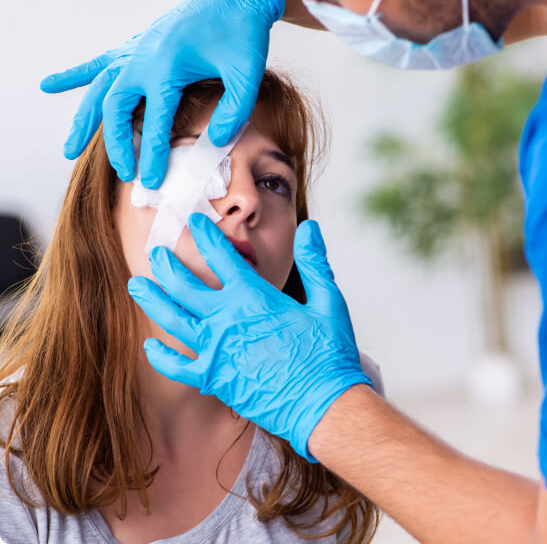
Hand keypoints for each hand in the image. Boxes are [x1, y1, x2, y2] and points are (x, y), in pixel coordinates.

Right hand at [40, 0, 284, 188]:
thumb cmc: (243, 31)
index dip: (154, 155)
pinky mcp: (139, 45)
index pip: (156, 122)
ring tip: (69, 150)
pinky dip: (76, 75)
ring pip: (100, 90)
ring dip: (84, 121)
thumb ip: (234, 110)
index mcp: (167, 67)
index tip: (152, 181)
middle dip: (117, 145)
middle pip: (117, 109)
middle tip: (124, 173)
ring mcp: (137, 50)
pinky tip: (53, 84)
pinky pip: (101, 63)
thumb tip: (216, 142)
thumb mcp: (247, 74)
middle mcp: (143, 58)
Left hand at [127, 214, 372, 461]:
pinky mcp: (214, 378)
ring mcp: (216, 350)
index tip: (194, 222)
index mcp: (255, 297)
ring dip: (152, 299)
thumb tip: (310, 227)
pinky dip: (160, 356)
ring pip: (172, 319)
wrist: (324, 405)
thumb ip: (315, 262)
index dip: (206, 236)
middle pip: (185, 285)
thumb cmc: (329, 353)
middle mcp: (228, 319)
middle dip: (167, 265)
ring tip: (137, 284)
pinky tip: (148, 346)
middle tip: (155, 253)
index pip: (223, 257)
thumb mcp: (328, 301)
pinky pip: (177, 366)